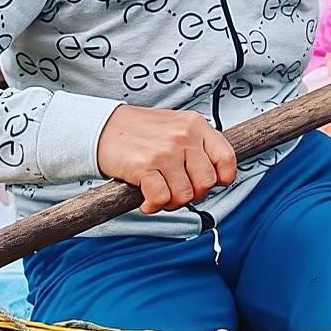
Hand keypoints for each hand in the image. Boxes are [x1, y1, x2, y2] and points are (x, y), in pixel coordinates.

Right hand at [96, 105, 237, 213]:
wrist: (104, 126)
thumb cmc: (142, 131)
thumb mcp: (178, 127)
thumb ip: (198, 147)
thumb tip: (217, 177)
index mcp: (197, 126)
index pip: (226, 158)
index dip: (222, 179)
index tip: (212, 184)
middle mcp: (184, 137)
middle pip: (206, 183)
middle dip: (193, 195)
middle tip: (178, 191)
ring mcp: (165, 151)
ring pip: (184, 195)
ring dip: (172, 202)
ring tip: (161, 193)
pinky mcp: (144, 165)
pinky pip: (161, 198)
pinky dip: (154, 205)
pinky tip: (147, 199)